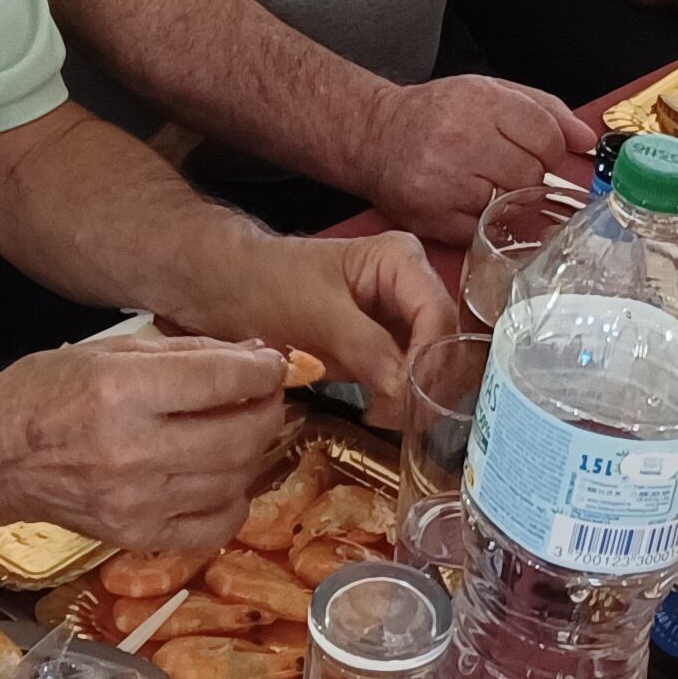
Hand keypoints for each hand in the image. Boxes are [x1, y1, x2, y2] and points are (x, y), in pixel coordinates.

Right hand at [0, 338, 293, 549]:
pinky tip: (219, 478)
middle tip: (263, 397)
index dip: (264, 371)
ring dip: (252, 451)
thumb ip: (190, 353)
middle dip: (266, 410)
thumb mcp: (114, 351)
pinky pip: (215, 526)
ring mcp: (137, 502)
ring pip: (235, 479)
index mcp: (124, 391)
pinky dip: (232, 500)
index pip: (225, 381)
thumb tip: (258, 357)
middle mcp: (133, 450)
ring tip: (238, 430)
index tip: (273, 366)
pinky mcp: (136, 536)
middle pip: (240, 435)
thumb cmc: (49, 392)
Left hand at [205, 228, 457, 428]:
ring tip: (385, 417)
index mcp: (401, 259)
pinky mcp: (389, 345)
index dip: (429, 360)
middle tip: (401, 419)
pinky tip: (381, 413)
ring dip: (417, 396)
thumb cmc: (271, 286)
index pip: (438, 315)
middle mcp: (412, 285)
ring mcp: (403, 316)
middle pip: (445, 341)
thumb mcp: (316, 313)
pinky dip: (403, 399)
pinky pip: (411, 376)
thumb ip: (365, 346)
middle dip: (426, 383)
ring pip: (434, 364)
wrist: (233, 290)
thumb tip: (406, 389)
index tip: (409, 400)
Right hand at [359, 74, 595, 247]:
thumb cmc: (436, 114)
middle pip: (531, 173)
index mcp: (479, 102)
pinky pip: (484, 229)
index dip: (550, 149)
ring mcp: (446, 182)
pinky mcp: (434, 216)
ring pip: (510, 203)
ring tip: (482, 180)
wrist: (375, 136)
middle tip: (503, 165)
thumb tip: (586, 139)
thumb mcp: (489, 91)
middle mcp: (461, 139)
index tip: (538, 151)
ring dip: (505, 197)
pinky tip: (468, 201)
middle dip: (527, 173)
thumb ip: (544, 109)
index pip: (545, 135)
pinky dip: (484, 220)